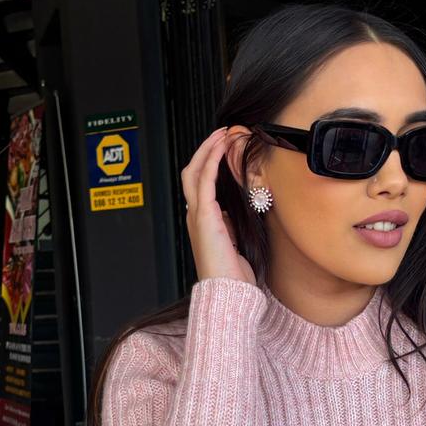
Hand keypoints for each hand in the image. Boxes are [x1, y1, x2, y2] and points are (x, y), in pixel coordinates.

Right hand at [181, 128, 257, 285]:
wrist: (227, 291)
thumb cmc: (232, 276)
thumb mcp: (233, 245)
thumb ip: (230, 227)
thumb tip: (233, 214)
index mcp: (201, 222)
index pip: (200, 184)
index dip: (209, 164)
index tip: (224, 149)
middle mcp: (195, 216)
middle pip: (192, 172)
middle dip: (205, 150)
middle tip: (223, 134)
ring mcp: (197, 215)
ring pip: (195, 171)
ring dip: (208, 149)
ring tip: (223, 134)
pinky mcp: (205, 216)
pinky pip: (205, 180)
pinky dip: (212, 160)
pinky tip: (221, 148)